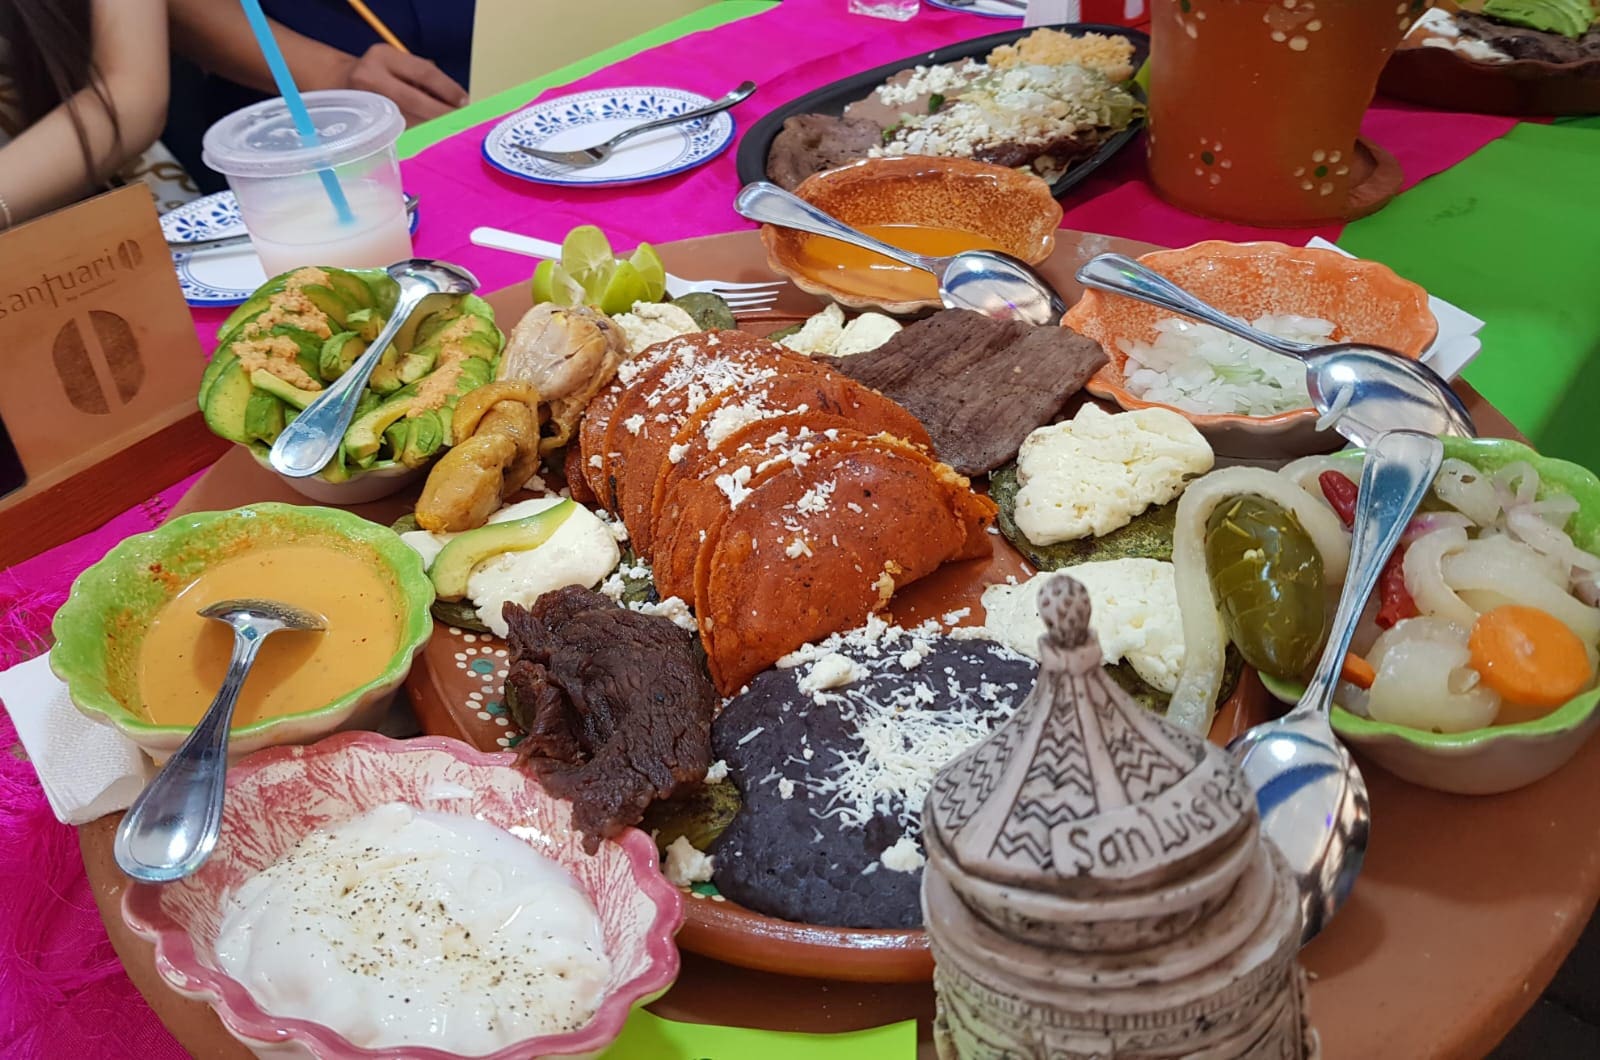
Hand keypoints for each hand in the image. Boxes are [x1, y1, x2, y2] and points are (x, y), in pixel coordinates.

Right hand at [345, 44, 467, 124]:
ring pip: (407, 120)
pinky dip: (417, 136)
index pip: (424, 73)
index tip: (466, 103)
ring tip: (451, 132)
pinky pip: (396, 132)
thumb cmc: (380, 74)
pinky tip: (431, 139)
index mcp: (384, 56)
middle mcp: (370, 76)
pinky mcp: (363, 122)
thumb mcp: (398, 63)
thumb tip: (458, 101)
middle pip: (415, 99)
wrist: (339, 82)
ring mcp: (364, 102)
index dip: (448, 89)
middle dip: (442, 113)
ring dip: (432, 128)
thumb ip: (423, 78)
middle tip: (462, 123)